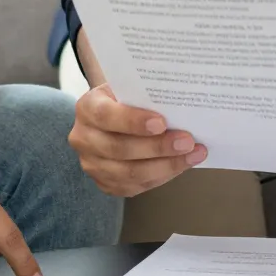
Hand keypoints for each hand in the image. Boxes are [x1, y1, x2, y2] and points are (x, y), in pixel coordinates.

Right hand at [68, 84, 205, 196]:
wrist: (111, 117)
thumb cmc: (125, 99)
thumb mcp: (129, 89)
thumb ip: (146, 96)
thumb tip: (180, 106)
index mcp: (87, 107)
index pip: (106, 116)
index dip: (133, 121)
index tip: (162, 123)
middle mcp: (83, 138)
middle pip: (119, 149)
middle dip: (157, 147)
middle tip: (187, 142)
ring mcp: (91, 164)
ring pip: (129, 173)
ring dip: (165, 166)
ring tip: (192, 155)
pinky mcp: (104, 183)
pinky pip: (134, 187)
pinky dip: (161, 177)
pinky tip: (181, 166)